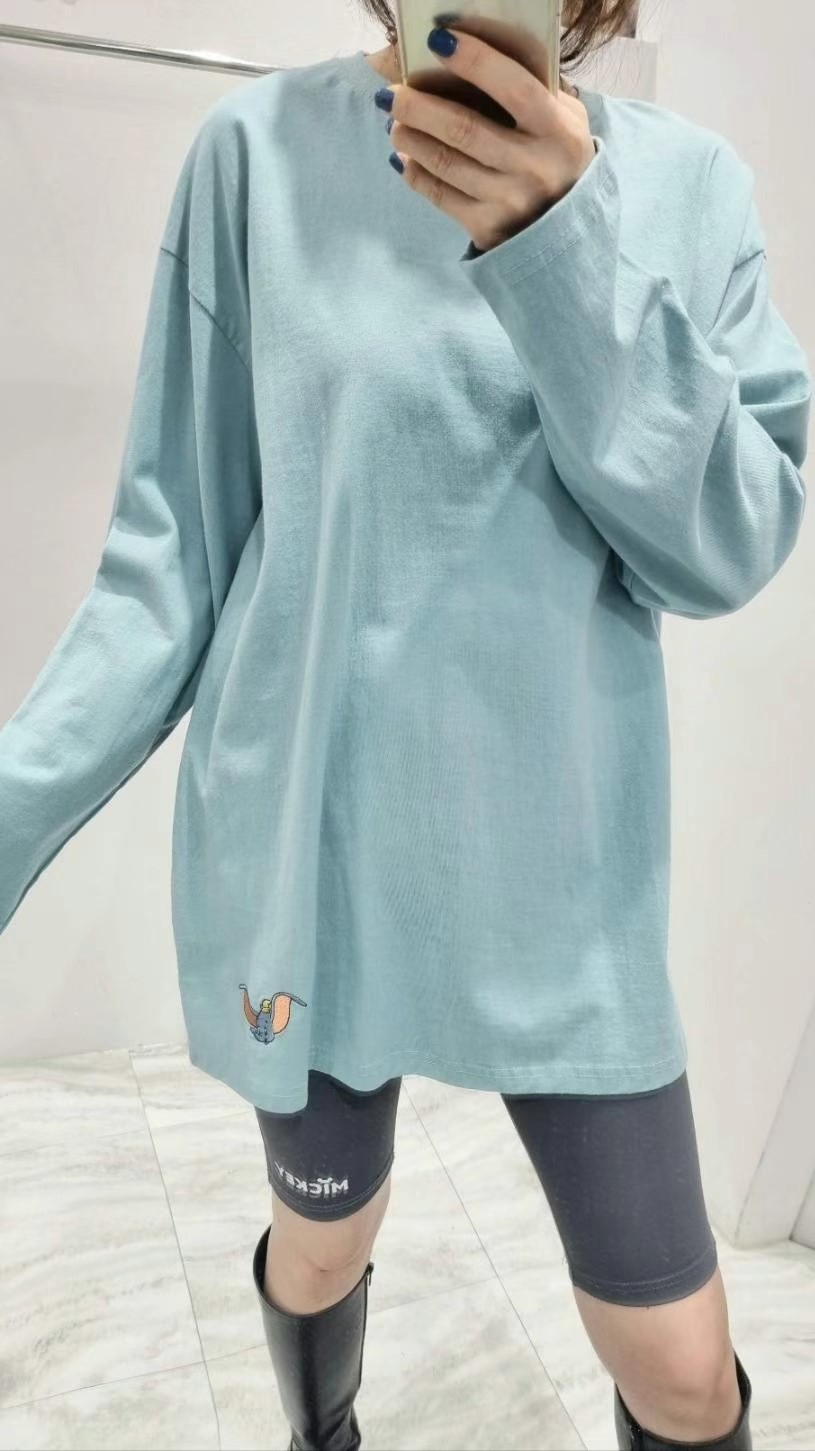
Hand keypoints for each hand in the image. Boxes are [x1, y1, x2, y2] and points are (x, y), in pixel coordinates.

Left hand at [383, 26, 596, 252]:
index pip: (514, 88)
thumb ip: (532, 89)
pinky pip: (439, 196)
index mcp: (558, 131)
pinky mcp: (487, 226)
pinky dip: (414, 173)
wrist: (568, 225)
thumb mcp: (564, 119)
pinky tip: (404, 158)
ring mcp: (509, 201)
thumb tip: (468, 58)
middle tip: (390, 94)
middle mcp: (534, 167)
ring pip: (445, 163)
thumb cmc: (556, 156)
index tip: (438, 40)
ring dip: (410, 138)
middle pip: (464, 129)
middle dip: (418, 107)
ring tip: (395, 123)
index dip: (475, 61)